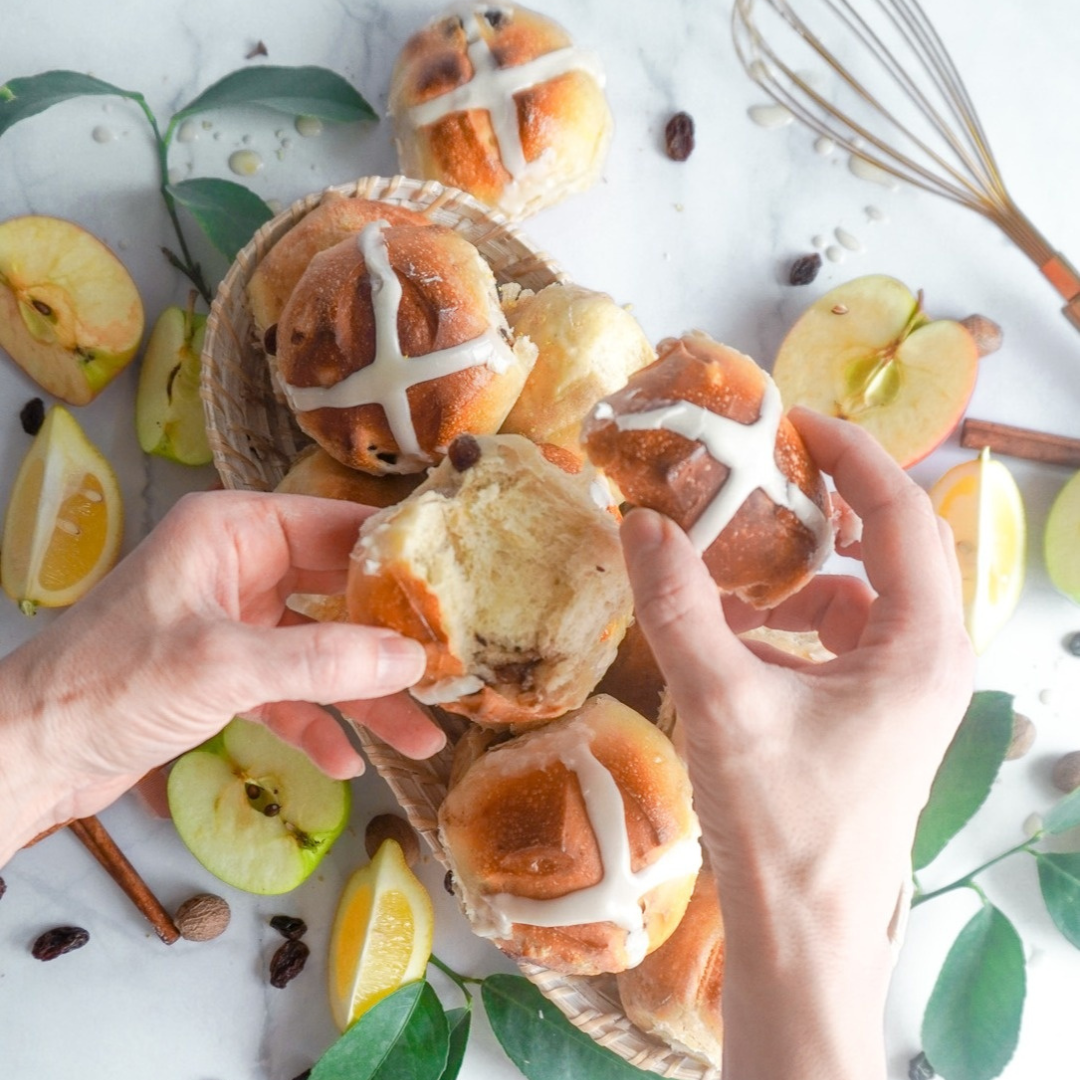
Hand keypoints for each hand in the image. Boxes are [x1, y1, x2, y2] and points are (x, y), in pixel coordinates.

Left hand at [0, 490, 443, 859]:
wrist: (29, 753)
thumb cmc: (111, 683)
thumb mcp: (224, 666)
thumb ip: (322, 661)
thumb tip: (412, 659)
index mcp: (231, 532)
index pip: (335, 527)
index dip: (397, 554)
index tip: (458, 581)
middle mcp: (236, 569)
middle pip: (336, 592)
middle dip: (389, 635)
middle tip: (450, 661)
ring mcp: (231, 625)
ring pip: (318, 651)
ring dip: (365, 693)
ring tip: (420, 734)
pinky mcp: (222, 677)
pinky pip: (289, 692)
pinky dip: (316, 722)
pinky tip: (347, 761)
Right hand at [620, 408, 974, 1079]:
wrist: (802, 934)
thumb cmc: (780, 824)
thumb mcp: (722, 701)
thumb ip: (679, 606)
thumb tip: (640, 521)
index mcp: (921, 646)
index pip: (901, 513)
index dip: (851, 455)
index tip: (794, 423)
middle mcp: (930, 661)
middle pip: (893, 546)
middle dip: (830, 504)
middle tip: (765, 475)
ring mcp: (906, 693)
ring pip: (867, 594)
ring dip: (806, 567)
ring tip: (740, 562)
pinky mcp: (876, 719)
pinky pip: (844, 639)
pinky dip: (796, 619)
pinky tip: (735, 632)